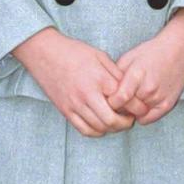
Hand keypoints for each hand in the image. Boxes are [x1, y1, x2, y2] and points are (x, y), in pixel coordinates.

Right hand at [12, 27, 134, 137]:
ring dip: (111, 128)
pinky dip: (96, 131)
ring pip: (99, 128)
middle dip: (125, 123)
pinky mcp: (66, 110)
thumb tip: (130, 89)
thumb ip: (115, 73)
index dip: (137, 108)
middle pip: (113, 121)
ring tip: (115, 121)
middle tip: (128, 119)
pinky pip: (84, 130)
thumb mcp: (99, 55)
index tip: (139, 108)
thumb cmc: (73, 51)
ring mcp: (75, 104)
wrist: (44, 52)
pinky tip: (100, 124)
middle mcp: (88, 94)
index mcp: (100, 79)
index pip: (126, 101)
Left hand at [109, 9, 183, 125]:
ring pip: (137, 115)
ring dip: (131, 111)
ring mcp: (159, 98)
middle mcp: (148, 89)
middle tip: (116, 100)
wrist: (178, 51)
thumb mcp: (129, 57)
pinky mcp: (168, 105)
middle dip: (119, 107)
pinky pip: (149, 119)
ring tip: (130, 99)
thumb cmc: (150, 52)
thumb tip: (104, 91)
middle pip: (126, 109)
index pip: (118, 99)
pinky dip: (142, 115)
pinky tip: (139, 104)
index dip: (109, 102)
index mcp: (136, 75)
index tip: (106, 99)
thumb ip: (116, 75)